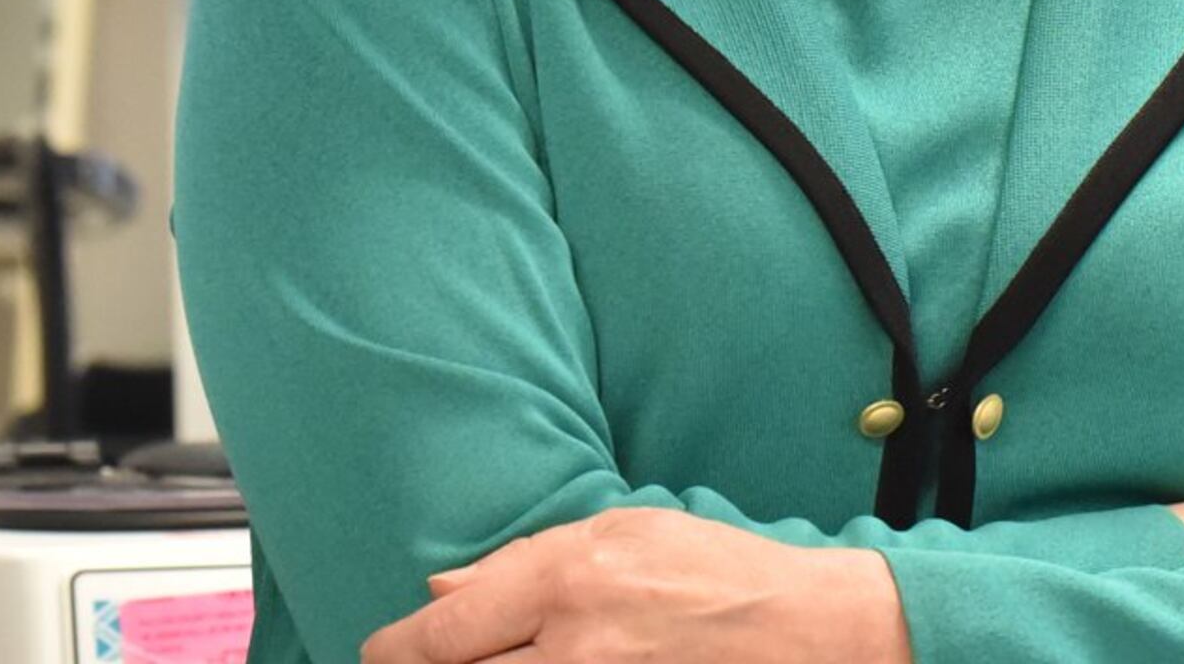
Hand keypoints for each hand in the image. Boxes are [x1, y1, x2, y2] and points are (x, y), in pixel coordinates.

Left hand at [363, 507, 905, 663]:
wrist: (802, 629)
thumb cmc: (716, 568)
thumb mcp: (622, 532)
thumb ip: (526, 560)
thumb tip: (444, 588)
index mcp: (567, 579)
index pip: (447, 633)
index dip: (399, 649)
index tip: (381, 650)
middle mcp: (574, 644)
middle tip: (416, 660)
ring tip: (479, 660)